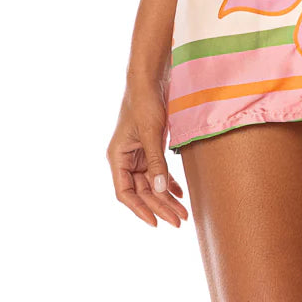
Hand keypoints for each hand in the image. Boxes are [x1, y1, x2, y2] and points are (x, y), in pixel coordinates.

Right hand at [106, 79, 188, 227]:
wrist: (150, 79)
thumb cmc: (145, 102)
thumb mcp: (151, 133)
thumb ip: (155, 162)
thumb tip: (159, 191)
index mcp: (117, 157)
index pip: (124, 192)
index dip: (139, 209)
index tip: (155, 222)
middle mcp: (125, 159)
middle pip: (142, 191)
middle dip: (160, 206)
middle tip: (179, 220)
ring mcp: (138, 154)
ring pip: (152, 184)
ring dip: (166, 197)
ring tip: (183, 212)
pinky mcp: (150, 148)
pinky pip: (158, 172)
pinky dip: (168, 182)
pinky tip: (180, 193)